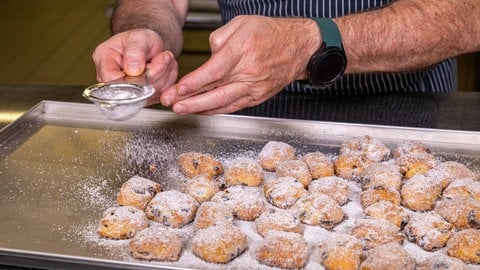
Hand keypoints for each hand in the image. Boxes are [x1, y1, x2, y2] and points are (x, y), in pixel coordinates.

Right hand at [92, 29, 178, 105]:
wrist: (150, 46)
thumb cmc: (140, 40)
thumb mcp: (139, 38)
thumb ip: (135, 52)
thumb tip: (132, 70)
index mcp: (104, 60)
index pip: (112, 80)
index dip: (133, 77)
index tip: (149, 65)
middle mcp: (111, 80)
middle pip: (132, 91)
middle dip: (154, 74)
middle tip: (164, 57)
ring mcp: (125, 91)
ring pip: (148, 95)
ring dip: (163, 77)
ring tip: (165, 59)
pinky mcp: (141, 98)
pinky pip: (157, 96)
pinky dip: (167, 82)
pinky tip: (166, 69)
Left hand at [160, 15, 319, 114]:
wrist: (300, 47)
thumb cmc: (271, 33)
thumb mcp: (241, 23)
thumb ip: (219, 39)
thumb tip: (207, 58)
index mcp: (243, 50)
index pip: (213, 71)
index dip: (194, 83)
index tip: (178, 89)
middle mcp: (249, 72)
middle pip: (216, 92)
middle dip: (191, 101)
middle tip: (173, 105)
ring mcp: (255, 87)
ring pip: (224, 103)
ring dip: (201, 109)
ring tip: (182, 110)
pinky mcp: (258, 97)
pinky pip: (234, 106)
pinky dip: (217, 110)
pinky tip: (202, 110)